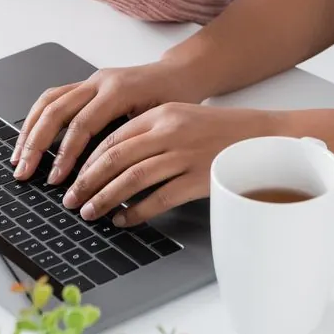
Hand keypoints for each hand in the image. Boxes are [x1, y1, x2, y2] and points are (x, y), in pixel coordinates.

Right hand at [12, 58, 206, 185]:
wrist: (179, 75)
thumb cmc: (175, 99)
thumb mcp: (160, 123)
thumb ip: (131, 143)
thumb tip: (105, 178)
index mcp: (118, 90)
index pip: (82, 124)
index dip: (65, 154)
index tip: (56, 179)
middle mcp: (99, 82)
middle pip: (56, 110)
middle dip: (36, 144)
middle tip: (24, 171)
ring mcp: (90, 82)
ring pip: (48, 101)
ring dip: (30, 131)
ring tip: (18, 158)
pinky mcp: (86, 86)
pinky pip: (54, 99)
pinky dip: (37, 119)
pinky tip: (30, 139)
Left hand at [61, 104, 283, 226]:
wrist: (262, 139)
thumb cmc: (219, 131)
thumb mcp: (182, 117)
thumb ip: (149, 131)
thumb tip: (111, 157)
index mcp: (162, 113)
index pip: (114, 136)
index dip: (88, 158)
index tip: (73, 175)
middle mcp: (170, 131)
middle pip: (116, 158)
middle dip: (88, 181)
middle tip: (71, 199)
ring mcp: (184, 155)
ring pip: (131, 179)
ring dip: (105, 198)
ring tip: (90, 212)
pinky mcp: (197, 179)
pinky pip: (157, 199)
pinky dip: (135, 211)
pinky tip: (123, 220)